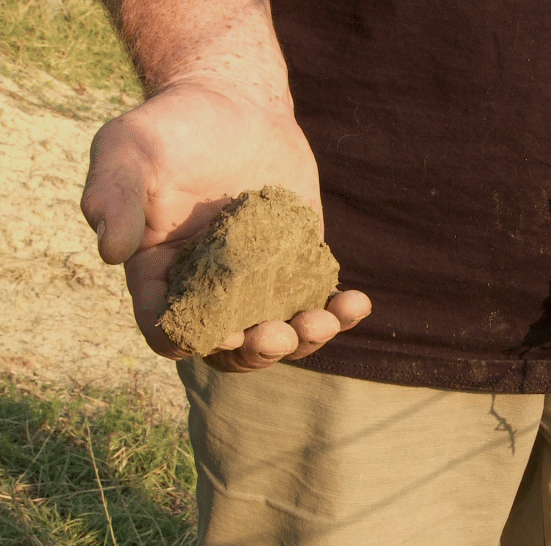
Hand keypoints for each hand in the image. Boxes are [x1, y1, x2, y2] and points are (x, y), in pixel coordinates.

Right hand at [81, 83, 370, 371]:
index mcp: (159, 277)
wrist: (234, 105)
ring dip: (305, 339)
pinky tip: (357, 301)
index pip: (168, 330)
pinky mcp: (298, 266)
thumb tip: (110, 250)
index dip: (193, 342)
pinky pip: (318, 301)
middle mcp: (209, 291)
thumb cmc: (172, 127)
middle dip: (257, 351)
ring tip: (325, 320)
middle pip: (231, 348)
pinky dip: (339, 311)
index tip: (223, 331)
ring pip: (280, 334)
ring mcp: (258, 283)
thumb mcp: (130, 149)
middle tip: (277, 333)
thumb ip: (115, 194)